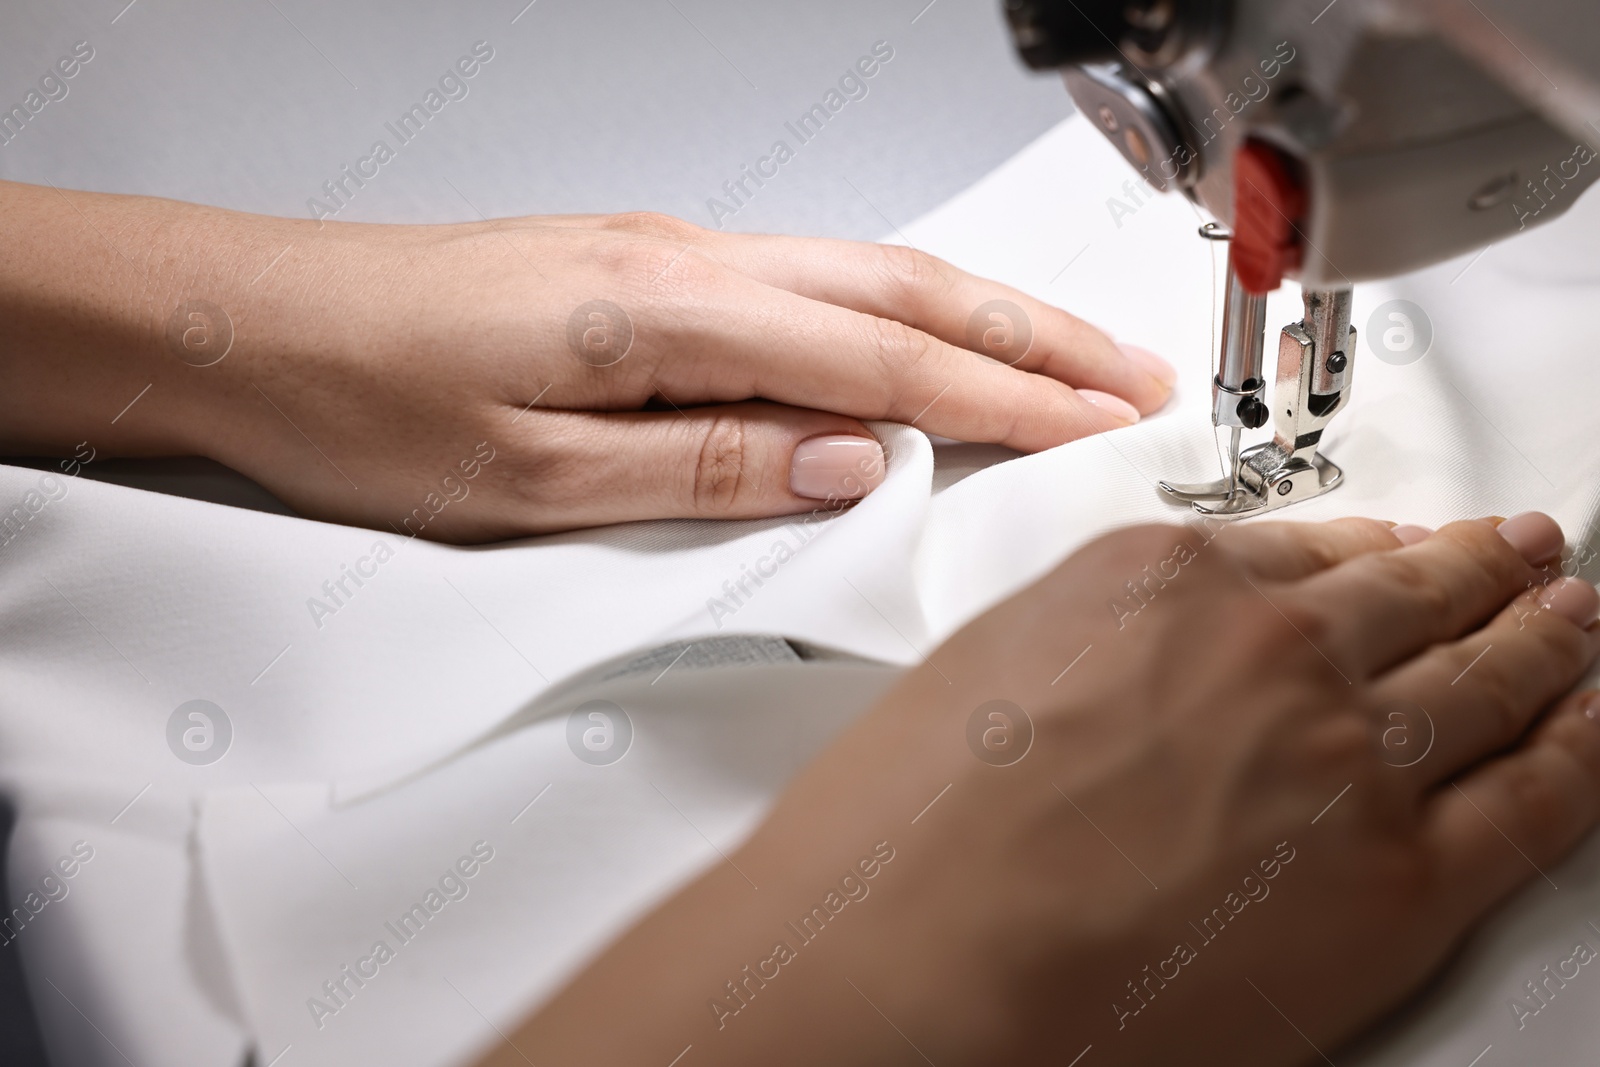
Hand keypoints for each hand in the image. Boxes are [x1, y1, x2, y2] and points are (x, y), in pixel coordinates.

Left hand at [0, 184, 1173, 540]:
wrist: (255, 326)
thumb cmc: (366, 397)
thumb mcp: (530, 478)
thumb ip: (703, 466)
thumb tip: (846, 461)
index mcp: (669, 311)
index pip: (883, 357)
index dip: (1006, 397)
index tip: (1099, 426)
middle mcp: (687, 263)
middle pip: (904, 291)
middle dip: (1035, 338)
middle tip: (1134, 376)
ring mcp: (671, 258)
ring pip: (868, 276)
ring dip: (981, 317)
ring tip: (1065, 360)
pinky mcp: (648, 274)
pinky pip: (812, 284)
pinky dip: (900, 312)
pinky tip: (923, 342)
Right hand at [497, 513, 1599, 1065]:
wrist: (918, 959)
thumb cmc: (916, 832)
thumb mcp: (989, 668)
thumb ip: (1100, 638)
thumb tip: (1154, 652)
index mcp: (1164, 580)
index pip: (1309, 545)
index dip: (1373, 546)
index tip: (1399, 547)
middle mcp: (1271, 647)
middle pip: (1416, 590)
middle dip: (1481, 565)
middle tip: (1522, 550)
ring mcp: (1347, 754)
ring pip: (1492, 675)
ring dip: (1546, 636)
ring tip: (1572, 618)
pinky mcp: (1400, 877)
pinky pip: (1536, 796)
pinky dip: (1581, 750)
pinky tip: (1591, 728)